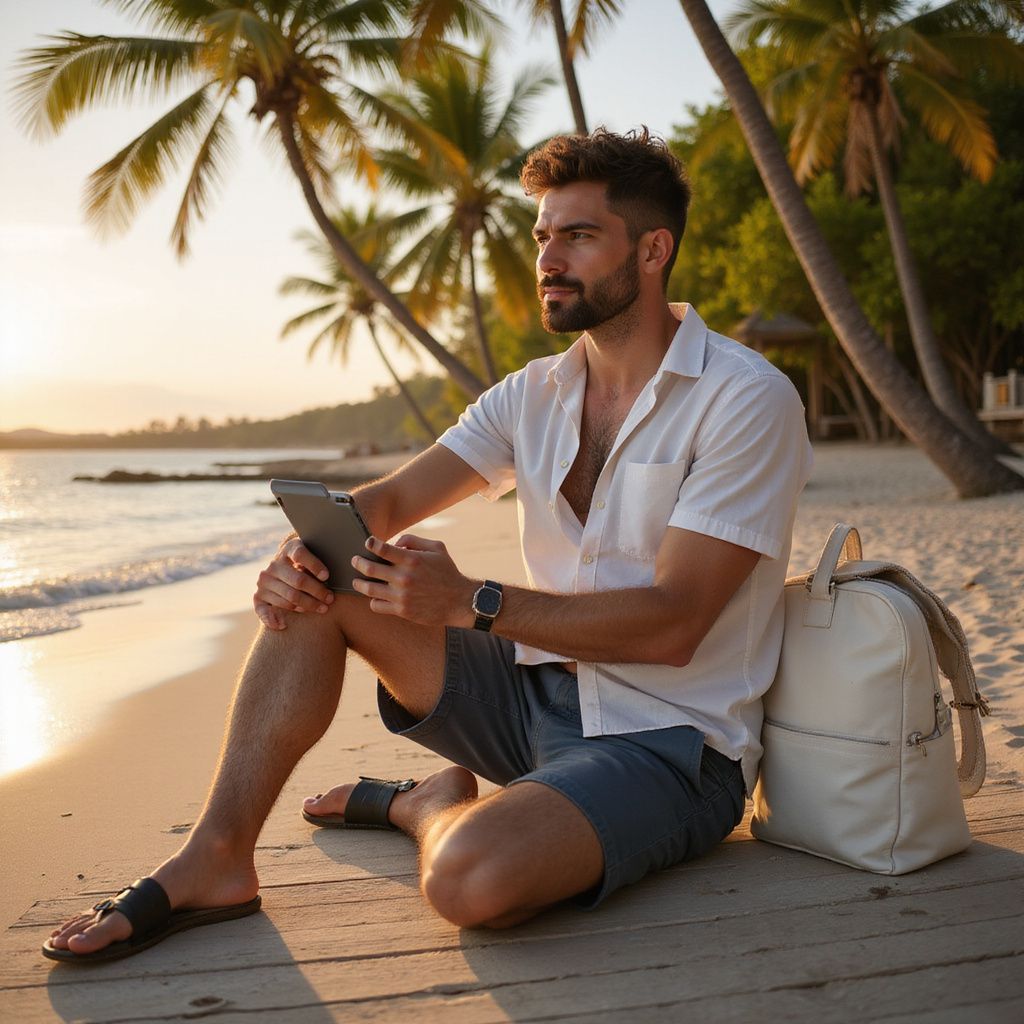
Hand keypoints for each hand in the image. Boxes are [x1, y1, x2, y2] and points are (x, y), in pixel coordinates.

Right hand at [253, 535, 334, 630]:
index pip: (300, 554)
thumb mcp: (316, 556)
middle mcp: (274, 565)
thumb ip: (321, 562)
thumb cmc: (310, 566)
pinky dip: (272, 619)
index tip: (327, 576)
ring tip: (322, 608)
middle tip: (330, 599)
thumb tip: (326, 577)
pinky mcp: (258, 597)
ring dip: (308, 605)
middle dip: (317, 591)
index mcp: (288, 550)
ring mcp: (264, 582)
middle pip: (298, 580)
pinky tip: (283, 625)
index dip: (314, 565)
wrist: (289, 571)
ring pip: (289, 597)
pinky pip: (264, 611)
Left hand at [351, 535, 475, 627]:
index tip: (367, 543)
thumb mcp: (437, 548)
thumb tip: (395, 543)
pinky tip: (374, 597)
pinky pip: (377, 605)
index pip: (382, 549)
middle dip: (358, 562)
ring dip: (359, 584)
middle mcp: (404, 577)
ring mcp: (401, 596)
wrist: (460, 601)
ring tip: (357, 581)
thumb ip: (414, 540)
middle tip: (355, 560)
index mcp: (412, 560)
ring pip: (369, 589)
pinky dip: (372, 600)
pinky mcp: (402, 611)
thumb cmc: (447, 572)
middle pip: (370, 568)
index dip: (371, 544)